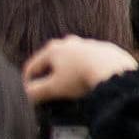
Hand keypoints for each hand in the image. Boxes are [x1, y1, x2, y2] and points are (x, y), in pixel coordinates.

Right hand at [23, 35, 138, 102]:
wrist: (115, 72)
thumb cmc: (81, 78)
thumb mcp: (53, 88)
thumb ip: (35, 92)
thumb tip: (24, 96)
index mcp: (53, 49)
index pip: (32, 66)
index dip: (27, 82)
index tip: (27, 93)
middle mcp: (69, 42)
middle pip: (52, 61)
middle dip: (47, 75)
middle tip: (47, 90)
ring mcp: (88, 44)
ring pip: (71, 60)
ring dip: (67, 72)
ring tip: (69, 87)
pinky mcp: (104, 50)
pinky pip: (90, 61)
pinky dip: (85, 70)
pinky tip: (87, 80)